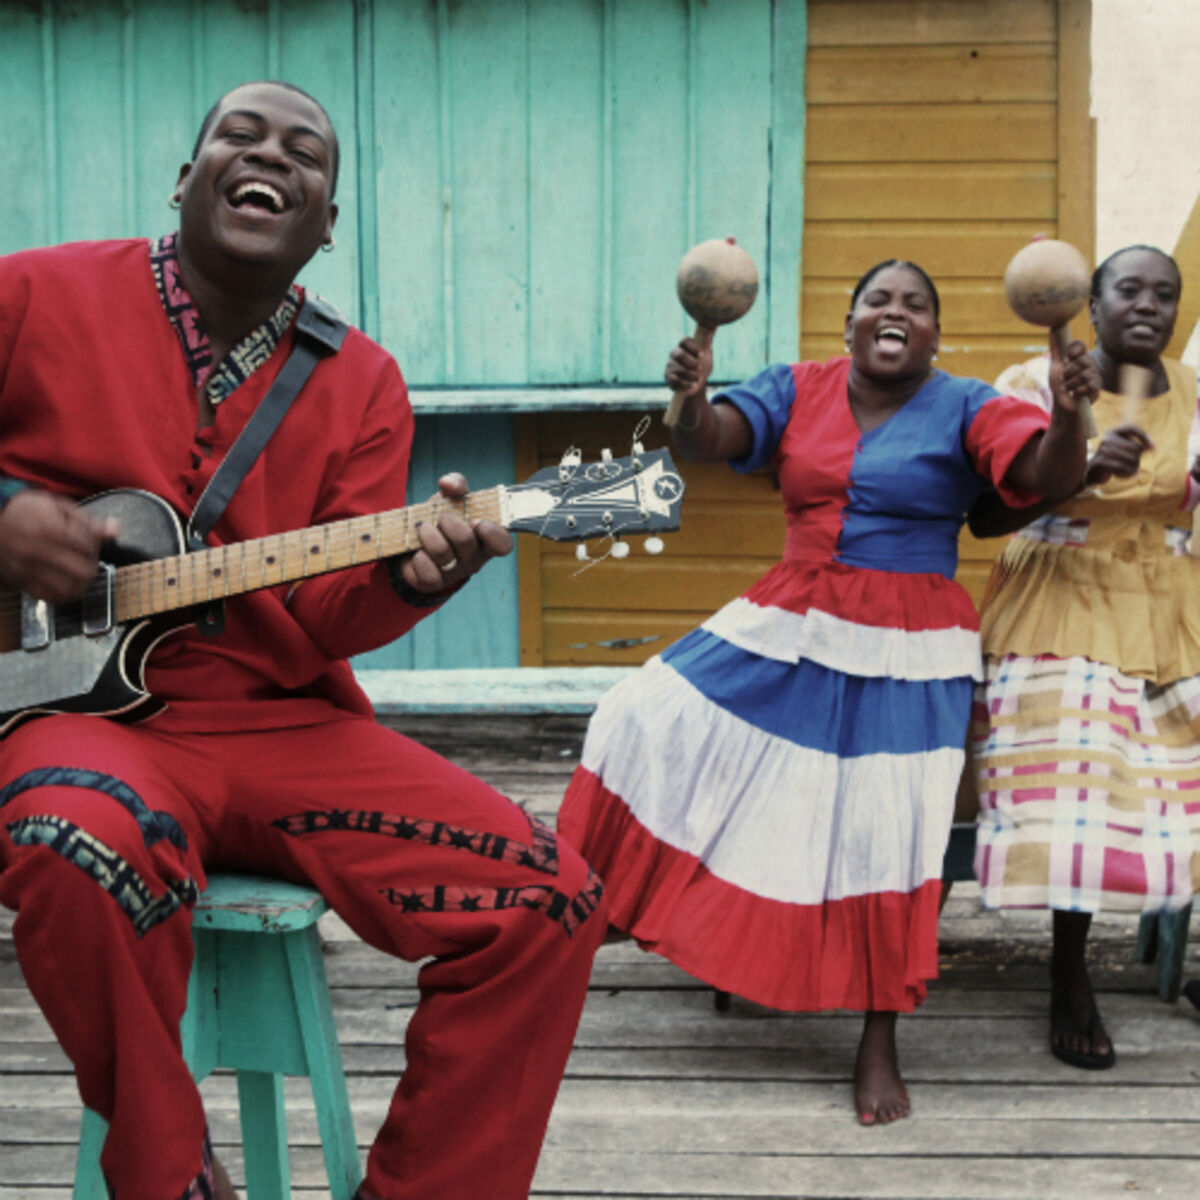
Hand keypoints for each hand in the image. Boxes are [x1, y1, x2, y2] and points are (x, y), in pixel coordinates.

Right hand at [0, 490, 117, 603]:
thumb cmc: (26, 511)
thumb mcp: (57, 506)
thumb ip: (87, 520)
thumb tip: (115, 530)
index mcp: (50, 528)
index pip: (87, 546)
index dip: (95, 546)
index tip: (91, 544)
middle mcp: (38, 549)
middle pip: (82, 570)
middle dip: (92, 567)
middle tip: (89, 562)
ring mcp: (28, 567)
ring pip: (67, 588)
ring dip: (81, 585)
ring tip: (82, 577)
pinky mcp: (20, 579)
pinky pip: (47, 596)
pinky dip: (62, 596)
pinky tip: (67, 588)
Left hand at [396, 473, 513, 594]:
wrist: (413, 540)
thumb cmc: (441, 518)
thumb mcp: (450, 497)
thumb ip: (456, 484)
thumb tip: (449, 484)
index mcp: (486, 538)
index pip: (503, 544)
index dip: (492, 533)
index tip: (476, 521)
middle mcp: (475, 558)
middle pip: (465, 541)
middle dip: (447, 521)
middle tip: (441, 517)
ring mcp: (455, 573)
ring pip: (441, 553)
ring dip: (427, 534)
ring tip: (422, 528)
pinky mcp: (435, 583)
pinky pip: (427, 574)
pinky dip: (418, 558)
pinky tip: (417, 552)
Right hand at [665, 336, 712, 399]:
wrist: (696, 384)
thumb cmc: (701, 366)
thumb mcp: (706, 354)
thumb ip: (707, 341)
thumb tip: (713, 324)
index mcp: (684, 346)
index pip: (684, 341)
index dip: (693, 347)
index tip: (702, 354)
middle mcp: (675, 354)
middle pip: (679, 354)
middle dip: (690, 362)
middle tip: (699, 368)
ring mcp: (670, 366)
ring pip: (679, 369)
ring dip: (691, 375)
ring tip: (698, 379)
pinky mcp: (668, 377)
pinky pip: (675, 380)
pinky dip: (686, 384)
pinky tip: (692, 385)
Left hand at [1049, 337, 1099, 414]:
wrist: (1062, 403)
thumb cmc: (1060, 384)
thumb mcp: (1055, 366)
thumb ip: (1056, 349)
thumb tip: (1052, 329)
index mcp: (1080, 356)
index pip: (1079, 345)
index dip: (1074, 350)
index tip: (1068, 357)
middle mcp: (1089, 364)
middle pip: (1080, 361)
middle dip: (1068, 373)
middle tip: (1065, 379)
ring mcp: (1095, 375)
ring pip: (1083, 375)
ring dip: (1070, 384)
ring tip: (1069, 388)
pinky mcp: (1097, 388)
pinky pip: (1088, 386)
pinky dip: (1078, 391)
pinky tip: (1076, 393)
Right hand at [1083, 424, 1153, 487]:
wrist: (1093, 472)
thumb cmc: (1112, 460)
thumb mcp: (1123, 449)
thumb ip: (1137, 446)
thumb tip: (1152, 447)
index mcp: (1112, 432)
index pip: (1131, 428)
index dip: (1143, 436)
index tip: (1153, 448)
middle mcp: (1106, 439)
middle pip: (1135, 447)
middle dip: (1138, 458)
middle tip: (1136, 464)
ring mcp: (1102, 450)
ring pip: (1130, 458)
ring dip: (1135, 467)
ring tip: (1133, 471)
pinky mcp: (1100, 462)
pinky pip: (1121, 466)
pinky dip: (1128, 472)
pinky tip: (1129, 474)